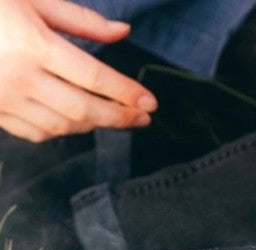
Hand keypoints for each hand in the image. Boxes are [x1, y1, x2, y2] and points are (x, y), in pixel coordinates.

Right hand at [0, 0, 157, 141]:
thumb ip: (79, 19)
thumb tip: (123, 33)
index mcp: (32, 44)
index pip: (94, 77)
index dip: (126, 93)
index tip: (150, 102)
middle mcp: (19, 77)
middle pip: (84, 110)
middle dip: (119, 117)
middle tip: (143, 118)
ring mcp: (4, 99)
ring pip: (62, 126)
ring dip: (94, 125)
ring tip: (114, 118)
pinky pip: (36, 132)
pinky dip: (62, 131)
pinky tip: (77, 122)